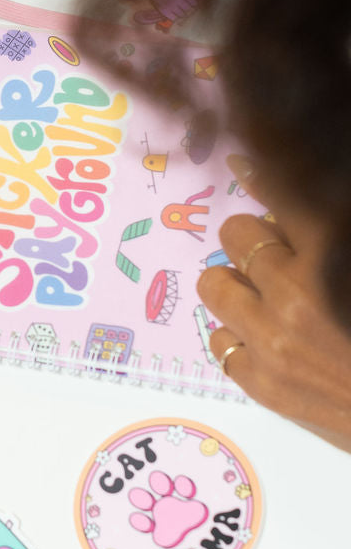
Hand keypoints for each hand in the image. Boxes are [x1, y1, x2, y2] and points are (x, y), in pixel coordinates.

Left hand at [196, 157, 350, 451]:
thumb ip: (333, 234)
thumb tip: (297, 215)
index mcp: (333, 252)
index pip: (278, 190)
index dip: (260, 173)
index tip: (245, 164)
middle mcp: (296, 290)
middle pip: (236, 232)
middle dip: (253, 234)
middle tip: (275, 252)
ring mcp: (273, 339)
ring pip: (214, 284)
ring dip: (235, 281)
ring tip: (261, 293)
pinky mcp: (263, 384)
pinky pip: (218, 341)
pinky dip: (236, 334)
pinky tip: (264, 336)